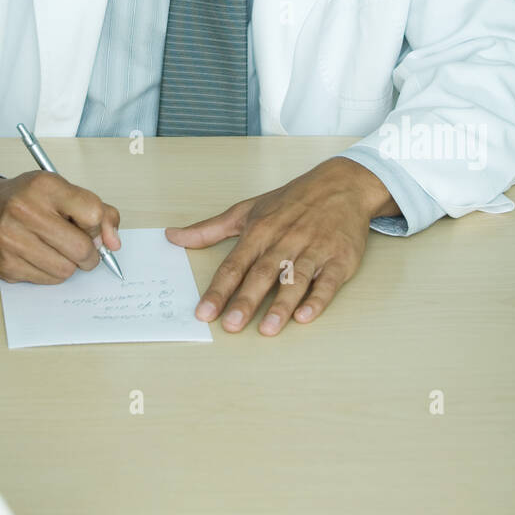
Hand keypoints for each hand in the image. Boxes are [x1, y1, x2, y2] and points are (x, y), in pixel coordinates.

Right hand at [0, 172, 120, 283]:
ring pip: (66, 270)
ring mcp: (11, 240)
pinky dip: (51, 273)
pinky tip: (39, 256)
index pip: (92, 213)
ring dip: (70, 265)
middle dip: (90, 254)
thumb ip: (98, 210)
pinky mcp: (5, 265)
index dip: (98, 226)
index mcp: (44, 186)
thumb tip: (114, 243)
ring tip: (57, 250)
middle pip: (81, 248)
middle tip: (83, 249)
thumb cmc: (25, 199)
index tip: (90, 228)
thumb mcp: (60, 190)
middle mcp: (24, 211)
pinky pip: (48, 281)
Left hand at [165, 156, 397, 335]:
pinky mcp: (339, 260)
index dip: (218, 290)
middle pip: (261, 274)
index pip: (234, 264)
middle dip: (245, 301)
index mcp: (260, 231)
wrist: (342, 185)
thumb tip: (173, 236)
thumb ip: (209, 229)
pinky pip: (327, 282)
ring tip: (267, 329)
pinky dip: (317, 299)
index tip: (203, 312)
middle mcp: (284, 241)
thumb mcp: (247, 209)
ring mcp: (313, 250)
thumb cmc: (291, 201)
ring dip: (281, 305)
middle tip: (230, 325)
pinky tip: (305, 316)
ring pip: (294, 280)